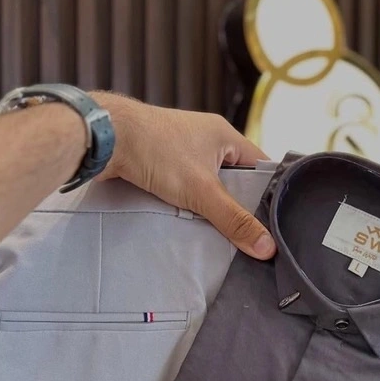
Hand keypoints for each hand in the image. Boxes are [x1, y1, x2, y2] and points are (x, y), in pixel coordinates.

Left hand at [92, 93, 276, 259]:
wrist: (105, 138)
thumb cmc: (154, 150)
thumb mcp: (202, 191)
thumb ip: (234, 220)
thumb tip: (266, 246)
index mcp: (224, 135)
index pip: (260, 167)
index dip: (269, 194)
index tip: (274, 222)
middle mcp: (205, 139)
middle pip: (232, 180)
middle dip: (234, 205)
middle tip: (244, 234)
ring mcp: (181, 149)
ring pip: (206, 186)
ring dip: (207, 206)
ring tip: (216, 232)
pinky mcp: (160, 162)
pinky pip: (183, 187)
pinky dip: (185, 204)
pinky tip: (186, 222)